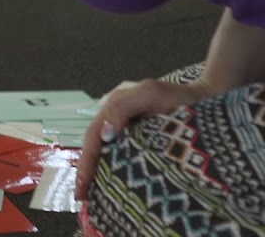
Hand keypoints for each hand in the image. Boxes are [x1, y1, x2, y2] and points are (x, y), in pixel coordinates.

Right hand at [74, 78, 215, 200]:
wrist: (208, 98)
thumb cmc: (180, 97)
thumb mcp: (150, 93)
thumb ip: (122, 107)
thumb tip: (104, 134)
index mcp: (113, 107)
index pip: (93, 136)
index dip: (86, 160)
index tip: (83, 183)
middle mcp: (117, 120)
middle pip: (94, 146)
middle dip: (86, 170)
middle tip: (81, 196)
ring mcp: (129, 131)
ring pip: (104, 152)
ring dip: (96, 172)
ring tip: (90, 194)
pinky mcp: (143, 142)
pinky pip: (120, 156)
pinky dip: (111, 170)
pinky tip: (109, 184)